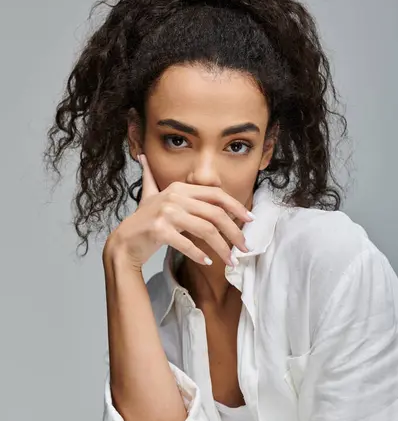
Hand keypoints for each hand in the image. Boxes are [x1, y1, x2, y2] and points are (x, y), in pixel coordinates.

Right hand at [103, 153, 253, 269]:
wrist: (123, 242)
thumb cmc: (142, 220)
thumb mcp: (150, 195)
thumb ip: (152, 178)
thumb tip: (143, 158)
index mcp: (179, 188)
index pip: (216, 195)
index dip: (236, 206)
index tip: (250, 220)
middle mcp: (174, 197)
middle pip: (215, 214)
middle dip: (234, 232)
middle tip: (244, 248)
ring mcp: (166, 213)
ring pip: (205, 230)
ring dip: (222, 248)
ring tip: (231, 261)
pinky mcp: (159, 230)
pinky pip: (186, 244)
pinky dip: (199, 255)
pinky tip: (207, 262)